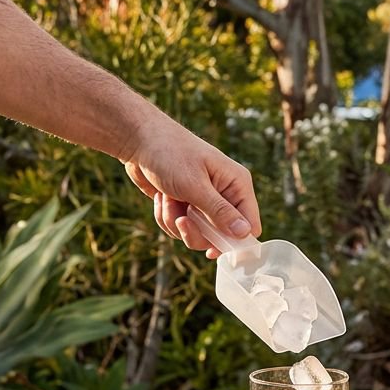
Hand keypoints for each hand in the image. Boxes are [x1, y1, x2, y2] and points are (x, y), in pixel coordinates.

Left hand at [123, 118, 260, 258]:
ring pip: (198, 235)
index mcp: (237, 185)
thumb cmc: (170, 154)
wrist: (139, 141)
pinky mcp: (186, 207)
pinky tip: (162, 199)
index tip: (213, 249)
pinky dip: (167, 218)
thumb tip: (245, 233)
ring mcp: (204, 202)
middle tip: (181, 220)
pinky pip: (181, 229)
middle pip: (221, 236)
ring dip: (176, 224)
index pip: (250, 224)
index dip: (235, 241)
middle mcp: (225, 195)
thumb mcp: (195, 185)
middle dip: (196, 232)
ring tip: (167, 199)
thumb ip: (220, 212)